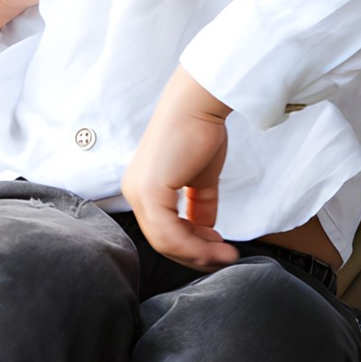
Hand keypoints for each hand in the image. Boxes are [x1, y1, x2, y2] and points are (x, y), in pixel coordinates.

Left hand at [126, 66, 235, 270]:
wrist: (198, 104)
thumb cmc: (199, 131)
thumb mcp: (201, 178)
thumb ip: (200, 205)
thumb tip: (206, 229)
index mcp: (142, 188)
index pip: (162, 231)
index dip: (191, 246)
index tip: (217, 249)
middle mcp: (135, 192)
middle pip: (163, 240)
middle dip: (196, 254)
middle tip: (223, 257)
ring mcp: (140, 192)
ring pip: (166, 241)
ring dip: (199, 253)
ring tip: (225, 254)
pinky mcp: (150, 191)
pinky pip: (170, 232)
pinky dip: (195, 244)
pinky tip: (217, 245)